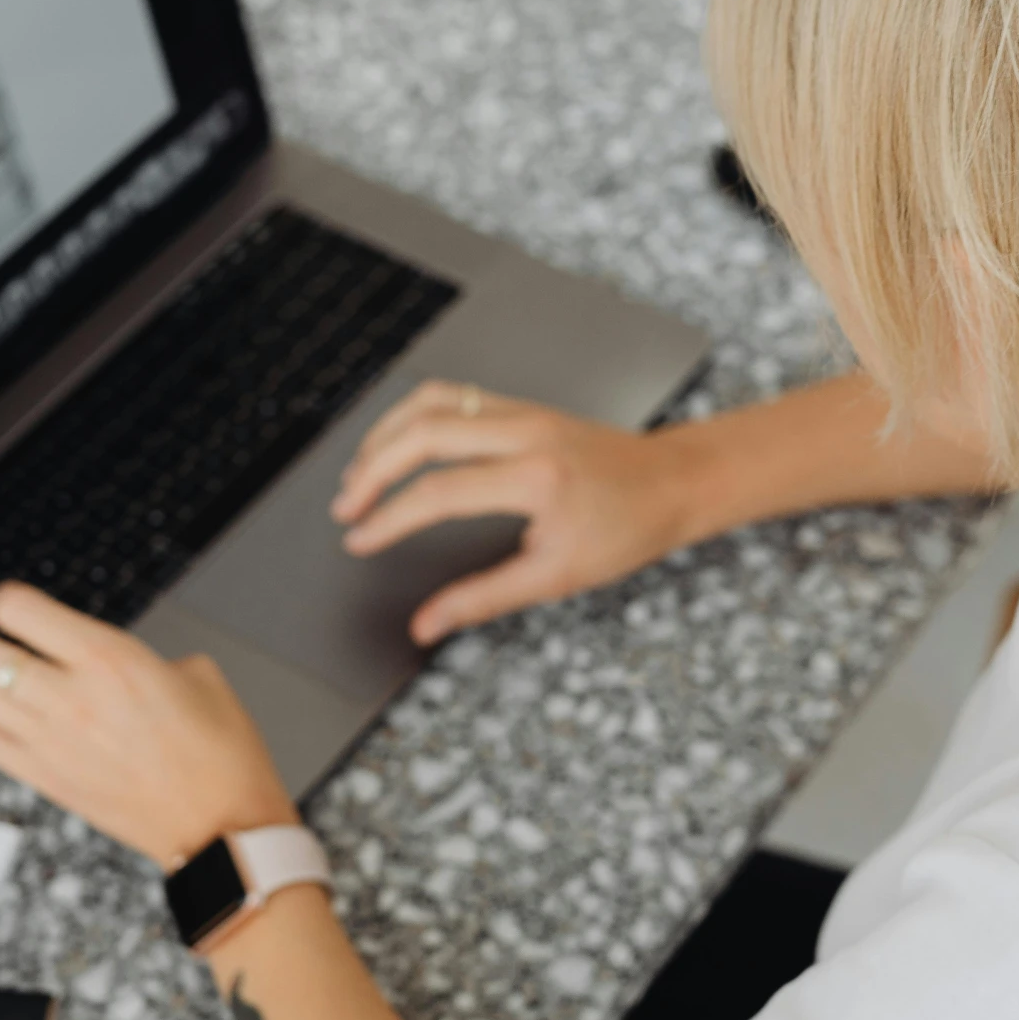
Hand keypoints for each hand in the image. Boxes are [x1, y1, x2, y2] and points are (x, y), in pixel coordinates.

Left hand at [0, 582, 296, 866]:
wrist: (224, 827)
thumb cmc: (221, 754)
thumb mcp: (196, 673)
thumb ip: (138, 654)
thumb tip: (109, 657)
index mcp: (108, 658)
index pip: (16, 608)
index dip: (7, 597)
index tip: (12, 603)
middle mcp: (69, 696)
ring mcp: (50, 743)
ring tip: (2, 673)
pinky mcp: (47, 781)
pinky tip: (19, 720)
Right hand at [330, 380, 703, 643]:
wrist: (672, 484)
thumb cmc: (625, 530)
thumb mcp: (557, 577)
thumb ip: (482, 598)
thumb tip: (426, 624)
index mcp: (536, 478)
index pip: (438, 492)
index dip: (389, 519)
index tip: (360, 541)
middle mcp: (524, 432)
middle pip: (423, 432)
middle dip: (371, 469)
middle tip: (346, 508)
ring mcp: (521, 411)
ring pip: (431, 401)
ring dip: (384, 435)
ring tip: (358, 474)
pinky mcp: (519, 405)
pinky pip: (451, 395)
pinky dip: (411, 417)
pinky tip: (396, 444)